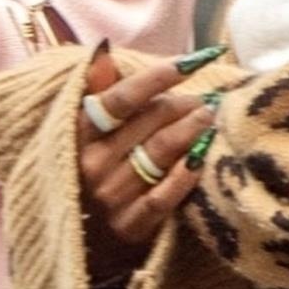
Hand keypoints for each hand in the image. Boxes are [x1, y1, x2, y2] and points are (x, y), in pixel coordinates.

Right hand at [76, 43, 222, 268]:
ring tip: (211, 116)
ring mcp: (110, 198)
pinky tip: (202, 157)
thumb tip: (104, 49)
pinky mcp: (129, 227)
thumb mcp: (84, 131)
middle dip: (183, 104)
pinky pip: (164, 197)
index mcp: (78, 136)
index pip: (120, 99)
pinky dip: (185, 175)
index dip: (156, 77)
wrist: (81, 239)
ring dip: (192, 131)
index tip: (190, 62)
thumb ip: (96, 91)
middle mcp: (91, 166)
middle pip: (148, 122)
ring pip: (160, 154)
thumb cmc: (91, 171)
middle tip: (206, 98)